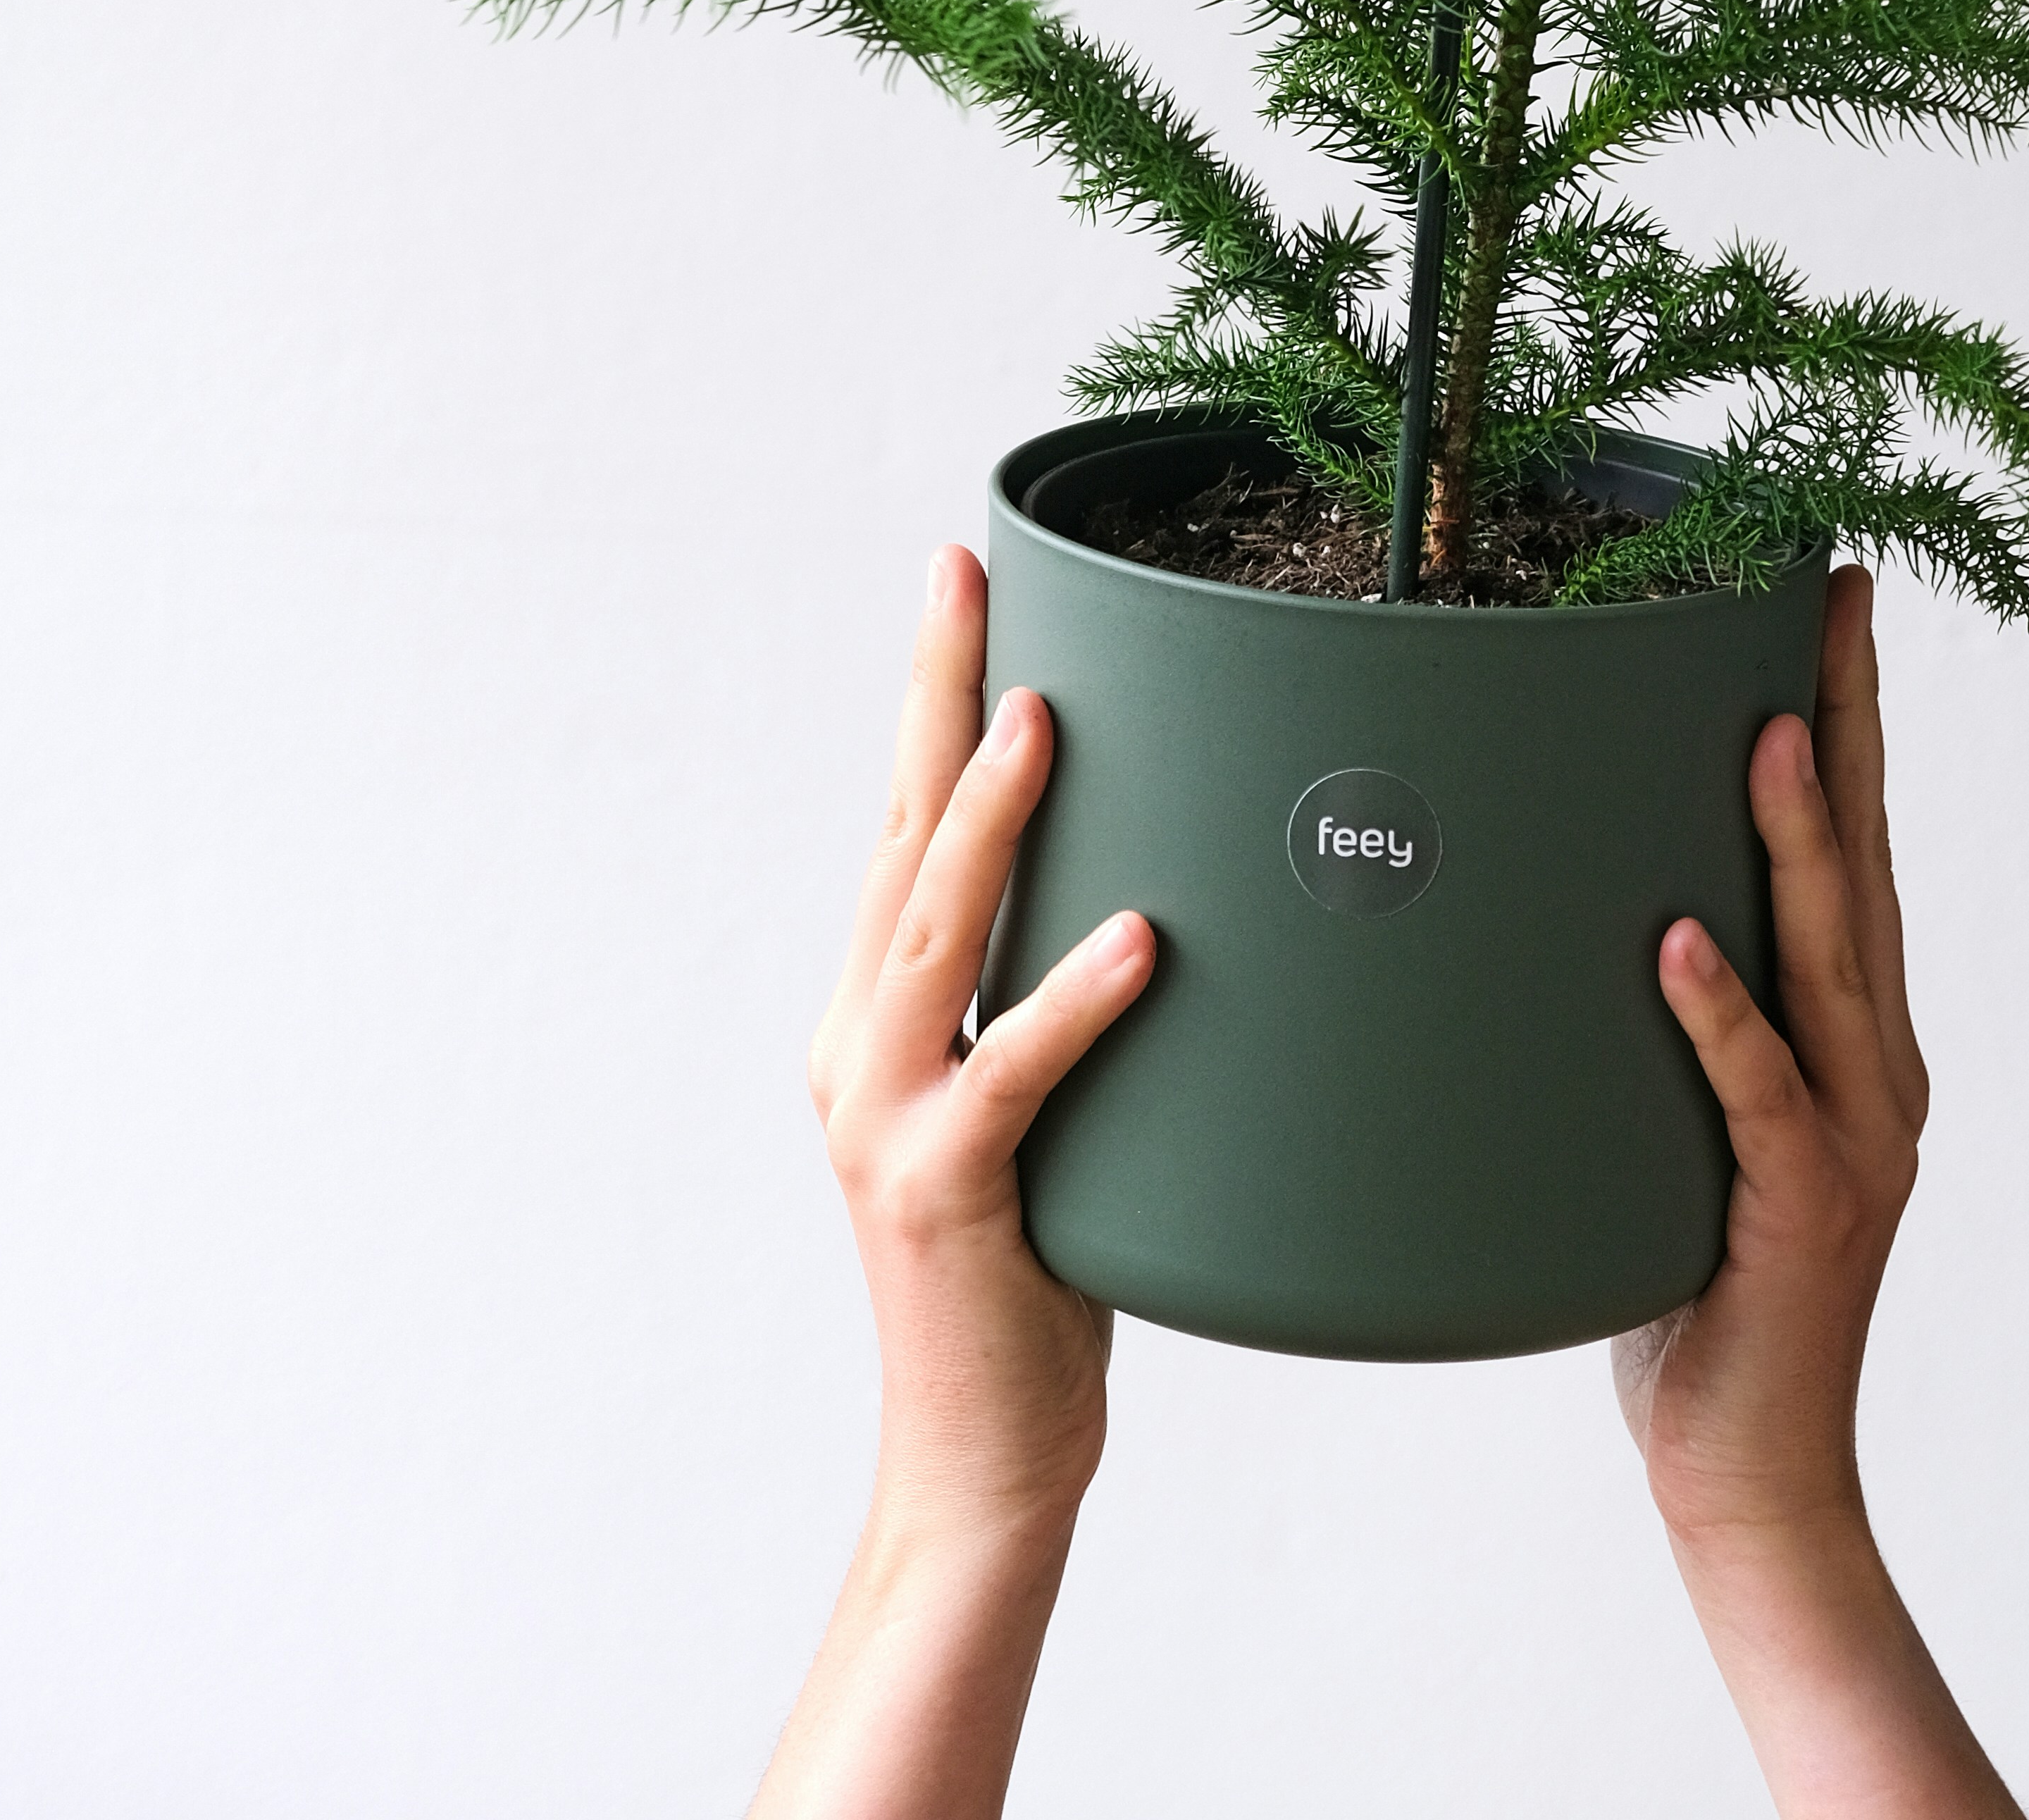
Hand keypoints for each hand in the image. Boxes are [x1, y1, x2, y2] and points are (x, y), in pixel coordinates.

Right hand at [750, 548, 1153, 1819]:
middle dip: (932, 695)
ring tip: (1042, 716)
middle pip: (899, 837)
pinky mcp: (940, 1192)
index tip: (962, 582)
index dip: (931, 698)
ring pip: (937, 932)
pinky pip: (1011, 1074)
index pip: (905, 824)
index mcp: (877, 1017)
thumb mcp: (1045, 1105)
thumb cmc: (1043, 1271)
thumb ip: (1063, 1002)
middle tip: (962, 578)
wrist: (990, 1451)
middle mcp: (859, 1045)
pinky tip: (1138, 936)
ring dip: (990, 818)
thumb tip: (1169, 881)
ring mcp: (886, 1118)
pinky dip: (1073, 999)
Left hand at [1614, 565, 2020, 1819]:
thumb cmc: (1694, 1287)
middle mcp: (1873, 1066)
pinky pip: (1753, 1094)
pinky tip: (1679, 942)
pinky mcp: (1798, 1212)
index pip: (1856, 847)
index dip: (1847, 722)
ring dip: (1793, 840)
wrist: (1748, 1470)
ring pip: (1825, 959)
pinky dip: (1717, 1013)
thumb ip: (1672, 1018)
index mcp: (1854, 1037)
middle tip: (1830, 604)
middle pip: (1864, 866)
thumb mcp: (1686, 1117)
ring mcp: (1849, 1138)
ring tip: (1762, 727)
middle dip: (1847, 726)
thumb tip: (1585, 889)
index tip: (1830, 602)